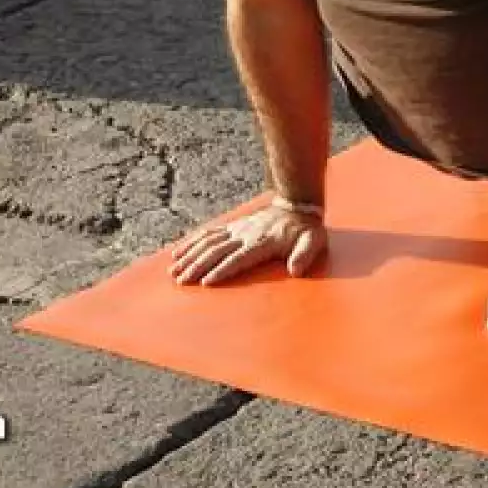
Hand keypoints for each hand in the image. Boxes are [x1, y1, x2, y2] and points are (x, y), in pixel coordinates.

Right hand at [169, 204, 326, 286]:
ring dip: (190, 256)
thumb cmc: (306, 230)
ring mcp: (236, 229)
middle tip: (181, 281)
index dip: (222, 270)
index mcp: (262, 242)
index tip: (206, 282)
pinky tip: (178, 251)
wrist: (298, 204)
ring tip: (173, 270)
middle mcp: (244, 235)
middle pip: (216, 251)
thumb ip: (304, 255)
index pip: (238, 258)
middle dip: (197, 266)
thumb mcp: (313, 241)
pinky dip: (192, 242)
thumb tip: (296, 270)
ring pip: (207, 242)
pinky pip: (208, 233)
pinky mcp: (232, 226)